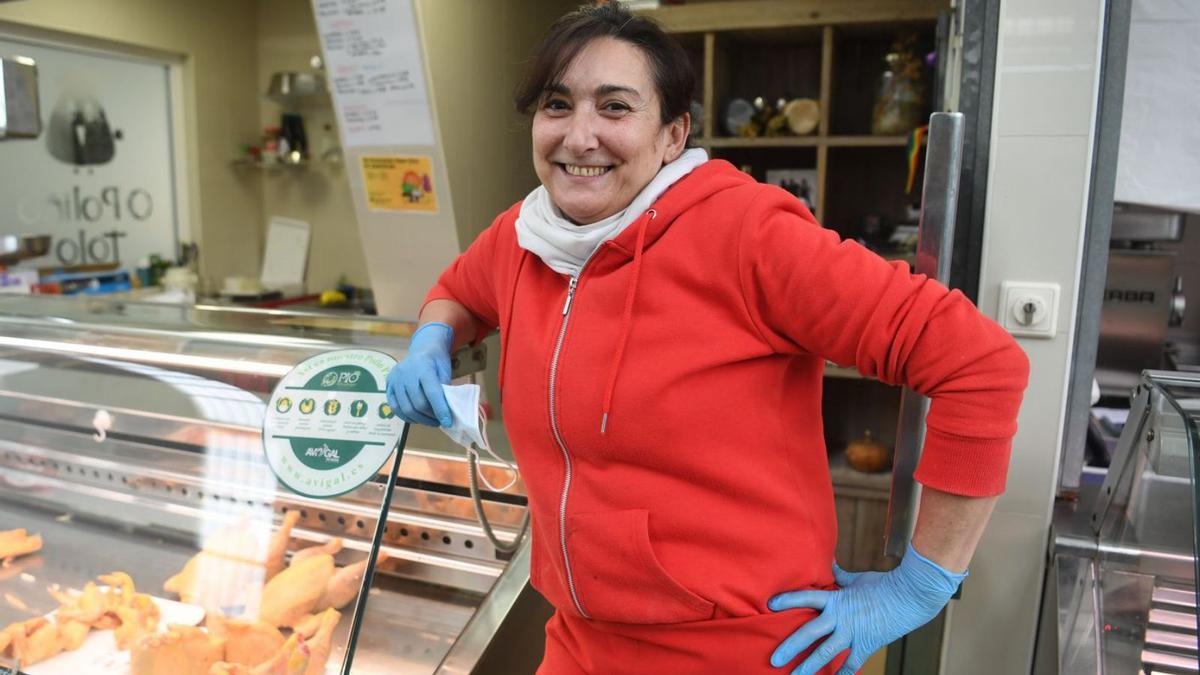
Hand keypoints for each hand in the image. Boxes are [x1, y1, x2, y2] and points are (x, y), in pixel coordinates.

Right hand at [385, 322, 453, 426]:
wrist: (422, 349)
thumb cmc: (437, 361)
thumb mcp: (445, 371)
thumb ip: (444, 390)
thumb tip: (446, 413)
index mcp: (423, 367)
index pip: (432, 393)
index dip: (440, 410)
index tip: (447, 423)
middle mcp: (406, 373)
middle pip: (418, 403)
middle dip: (430, 417)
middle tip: (440, 421)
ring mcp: (395, 379)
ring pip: (406, 408)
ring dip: (420, 420)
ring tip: (430, 421)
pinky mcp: (388, 385)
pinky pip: (394, 407)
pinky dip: (406, 416)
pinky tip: (416, 418)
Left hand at [767, 543, 965, 674]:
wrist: (909, 597)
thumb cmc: (883, 585)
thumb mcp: (858, 579)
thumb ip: (840, 577)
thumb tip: (830, 565)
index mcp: (835, 599)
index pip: (806, 597)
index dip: (788, 600)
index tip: (770, 604)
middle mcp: (840, 618)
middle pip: (809, 633)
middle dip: (790, 647)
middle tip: (774, 659)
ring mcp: (852, 633)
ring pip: (825, 653)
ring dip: (808, 667)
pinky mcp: (865, 645)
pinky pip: (851, 664)